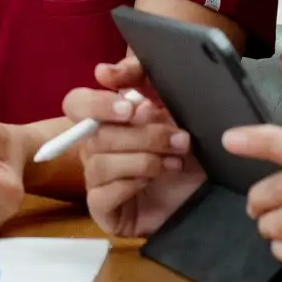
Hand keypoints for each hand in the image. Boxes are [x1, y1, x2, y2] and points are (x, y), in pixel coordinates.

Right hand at [65, 57, 203, 238]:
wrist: (205, 190)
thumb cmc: (184, 145)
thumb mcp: (171, 104)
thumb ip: (141, 77)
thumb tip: (103, 72)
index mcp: (107, 118)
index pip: (76, 104)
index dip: (97, 103)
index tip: (130, 107)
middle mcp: (95, 146)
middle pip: (96, 134)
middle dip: (143, 135)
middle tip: (179, 139)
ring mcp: (96, 179)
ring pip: (101, 164)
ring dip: (143, 160)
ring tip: (175, 162)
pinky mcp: (102, 209)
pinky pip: (102, 195)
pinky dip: (131, 184)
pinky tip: (153, 181)